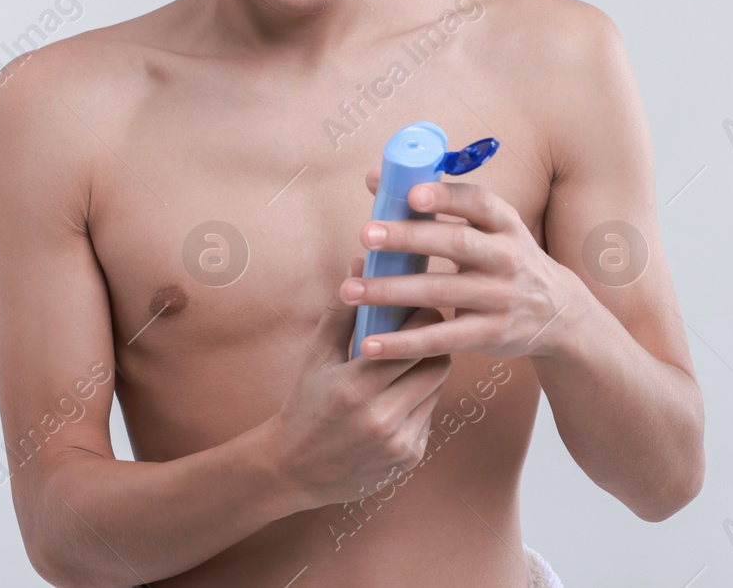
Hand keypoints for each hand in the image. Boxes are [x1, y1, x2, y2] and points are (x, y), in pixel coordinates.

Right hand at [267, 257, 452, 507]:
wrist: (294, 469)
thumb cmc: (305, 402)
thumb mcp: (315, 355)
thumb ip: (341, 310)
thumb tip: (358, 263)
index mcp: (355, 387)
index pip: (415, 340)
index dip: (423, 318)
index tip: (416, 306)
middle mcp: (381, 418)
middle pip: (438, 363)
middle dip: (431, 342)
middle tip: (418, 331)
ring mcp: (398, 442)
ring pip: (437, 389)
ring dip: (426, 370)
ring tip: (405, 361)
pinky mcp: (409, 458)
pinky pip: (429, 414)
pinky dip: (419, 400)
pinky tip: (396, 396)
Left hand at [340, 172, 580, 359]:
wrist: (558, 313)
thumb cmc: (504, 260)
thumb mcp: (488, 229)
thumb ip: (436, 206)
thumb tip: (375, 178)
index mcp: (505, 224)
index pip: (478, 202)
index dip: (446, 196)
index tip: (411, 192)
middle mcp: (507, 257)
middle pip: (456, 243)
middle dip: (408, 238)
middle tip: (365, 235)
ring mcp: (501, 297)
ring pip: (441, 292)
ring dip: (391, 291)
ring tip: (350, 289)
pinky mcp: (491, 334)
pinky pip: (442, 338)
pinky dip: (404, 342)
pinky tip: (370, 344)